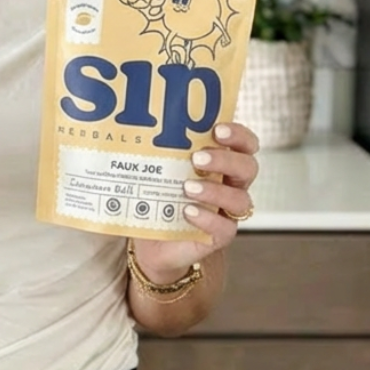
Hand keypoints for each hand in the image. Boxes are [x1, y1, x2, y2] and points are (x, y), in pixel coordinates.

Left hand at [130, 121, 259, 282]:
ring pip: (240, 199)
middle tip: (198, 159)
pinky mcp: (219, 236)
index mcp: (221, 164)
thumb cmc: (157, 199)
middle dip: (225, 160)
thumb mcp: (157, 172)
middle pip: (247, 167)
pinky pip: (225, 228)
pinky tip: (188, 211)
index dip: (238, 135)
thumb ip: (153, 151)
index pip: (244, 144)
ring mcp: (227, 212)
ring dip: (215, 190)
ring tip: (187, 187)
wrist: (150, 242)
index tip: (218, 130)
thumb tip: (121, 127)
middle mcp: (230, 186)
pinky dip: (208, 218)